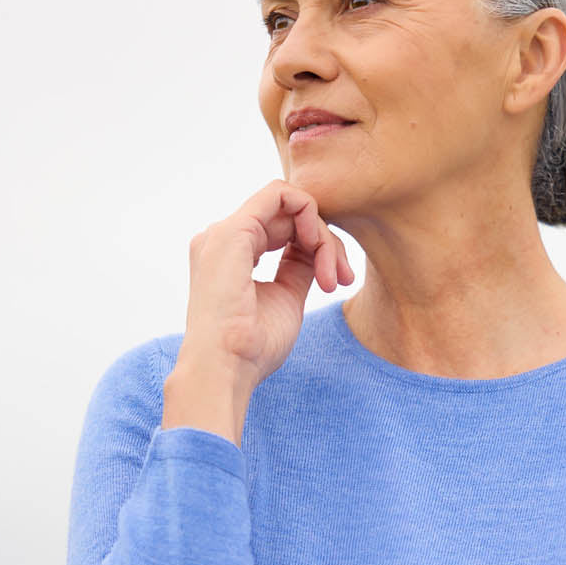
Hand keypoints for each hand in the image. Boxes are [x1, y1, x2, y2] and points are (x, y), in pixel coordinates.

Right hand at [180, 178, 354, 388]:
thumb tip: (316, 251)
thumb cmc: (252, 348)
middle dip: (326, 243)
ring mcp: (224, 232)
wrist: (226, 369)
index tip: (337, 281)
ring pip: (290, 206)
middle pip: (289, 217)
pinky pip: (282, 195)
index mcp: (231, 256)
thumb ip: (298, 269)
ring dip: (322, 236)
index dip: (318, 247)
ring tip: (331, 275)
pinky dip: (310, 214)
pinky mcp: (232, 231)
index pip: (283, 230)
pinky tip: (318, 246)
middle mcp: (223, 239)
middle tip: (342, 278)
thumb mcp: (286, 299)